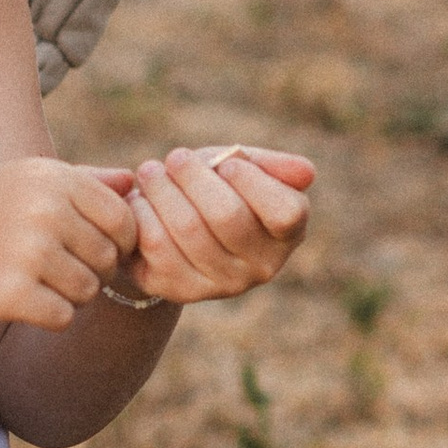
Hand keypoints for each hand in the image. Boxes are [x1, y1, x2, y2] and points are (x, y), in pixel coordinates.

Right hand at [0, 159, 140, 330]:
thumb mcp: (28, 177)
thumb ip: (86, 179)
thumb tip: (134, 180)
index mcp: (55, 179)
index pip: (123, 221)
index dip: (118, 241)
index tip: (93, 247)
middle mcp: (46, 211)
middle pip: (107, 259)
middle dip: (90, 269)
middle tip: (55, 267)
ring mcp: (29, 252)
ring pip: (88, 291)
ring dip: (69, 294)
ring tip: (36, 280)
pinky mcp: (12, 293)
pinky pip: (63, 316)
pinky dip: (49, 315)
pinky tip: (23, 299)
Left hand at [113, 145, 312, 305]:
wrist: (171, 229)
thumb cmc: (215, 189)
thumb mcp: (242, 169)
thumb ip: (270, 165)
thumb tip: (306, 173)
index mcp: (287, 234)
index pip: (284, 213)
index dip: (253, 181)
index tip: (228, 163)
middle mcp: (261, 268)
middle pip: (228, 215)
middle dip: (194, 176)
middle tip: (175, 157)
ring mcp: (222, 285)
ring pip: (188, 228)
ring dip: (162, 190)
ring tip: (152, 172)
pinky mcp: (181, 291)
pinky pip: (157, 246)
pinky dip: (144, 214)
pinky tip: (141, 201)